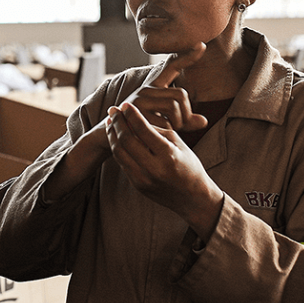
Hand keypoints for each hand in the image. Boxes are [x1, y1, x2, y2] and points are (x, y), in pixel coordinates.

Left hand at [105, 102, 222, 235]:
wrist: (192, 198)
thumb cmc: (189, 166)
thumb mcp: (178, 144)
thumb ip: (157, 131)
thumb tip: (135, 117)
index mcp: (168, 155)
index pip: (143, 129)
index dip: (132, 114)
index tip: (126, 104)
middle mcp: (154, 169)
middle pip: (126, 140)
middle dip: (117, 122)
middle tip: (113, 111)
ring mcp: (143, 179)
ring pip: (119, 152)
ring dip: (112, 135)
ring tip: (111, 122)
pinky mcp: (137, 185)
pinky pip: (122, 163)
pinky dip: (117, 148)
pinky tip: (116, 137)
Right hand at [115, 44, 207, 132]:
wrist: (109, 139)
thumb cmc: (139, 130)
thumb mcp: (164, 123)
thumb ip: (184, 121)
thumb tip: (204, 121)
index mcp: (153, 89)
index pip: (171, 67)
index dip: (187, 56)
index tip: (202, 45)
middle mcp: (145, 90)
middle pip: (181, 94)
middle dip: (186, 114)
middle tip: (177, 126)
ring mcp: (139, 100)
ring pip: (175, 106)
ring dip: (177, 124)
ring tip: (166, 130)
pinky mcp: (136, 112)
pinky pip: (165, 122)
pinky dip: (166, 132)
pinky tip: (156, 135)